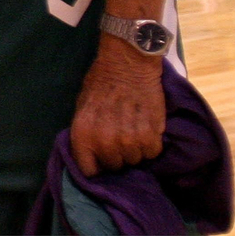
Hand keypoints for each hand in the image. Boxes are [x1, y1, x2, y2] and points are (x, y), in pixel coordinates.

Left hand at [70, 36, 165, 175]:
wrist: (127, 64)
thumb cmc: (100, 82)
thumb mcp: (82, 107)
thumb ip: (86, 133)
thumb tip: (92, 154)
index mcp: (84, 134)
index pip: (88, 171)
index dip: (94, 166)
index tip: (98, 159)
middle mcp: (107, 143)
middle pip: (114, 167)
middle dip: (115, 156)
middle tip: (117, 137)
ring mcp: (130, 141)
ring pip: (134, 161)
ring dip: (133, 150)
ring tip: (131, 129)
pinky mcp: (152, 136)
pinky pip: (151, 153)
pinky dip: (149, 144)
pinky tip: (144, 127)